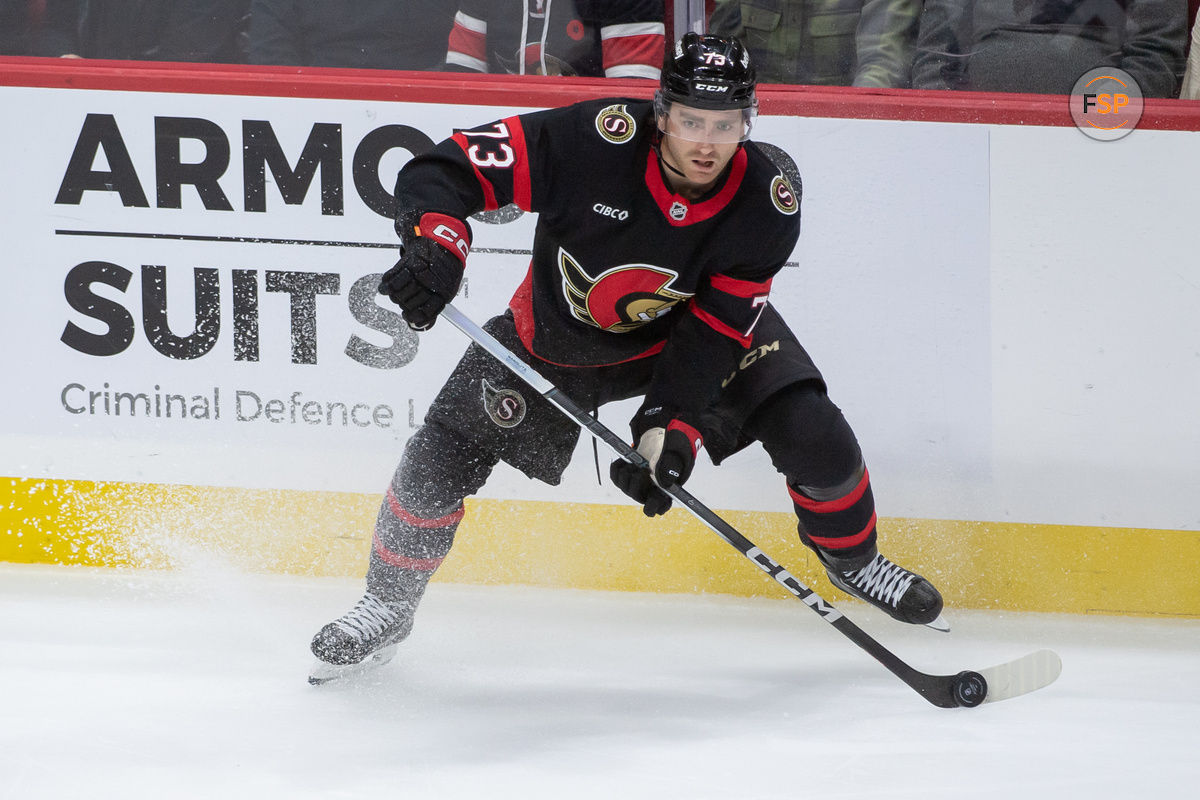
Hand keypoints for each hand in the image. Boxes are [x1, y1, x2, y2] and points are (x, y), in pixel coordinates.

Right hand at [380, 212, 470, 329]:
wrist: (445, 239)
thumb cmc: (445, 267)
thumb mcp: (446, 286)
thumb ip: (433, 304)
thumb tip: (418, 324)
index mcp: (445, 293)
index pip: (426, 314)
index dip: (415, 318)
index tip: (408, 317)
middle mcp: (433, 284)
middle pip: (408, 304)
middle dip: (403, 303)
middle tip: (402, 299)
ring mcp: (421, 273)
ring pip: (398, 294)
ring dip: (394, 294)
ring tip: (394, 291)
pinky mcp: (410, 261)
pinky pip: (393, 279)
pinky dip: (387, 284)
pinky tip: (386, 285)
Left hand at [609, 420, 702, 516]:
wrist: (659, 442)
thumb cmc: (671, 451)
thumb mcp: (674, 457)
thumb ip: (669, 468)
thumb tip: (662, 482)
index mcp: (664, 494)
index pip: (655, 509)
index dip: (652, 505)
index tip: (654, 493)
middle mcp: (647, 494)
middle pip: (635, 496)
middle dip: (638, 479)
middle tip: (645, 468)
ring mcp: (634, 487)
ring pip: (623, 485)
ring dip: (630, 470)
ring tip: (638, 462)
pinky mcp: (623, 479)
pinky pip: (614, 475)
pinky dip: (619, 464)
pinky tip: (628, 459)